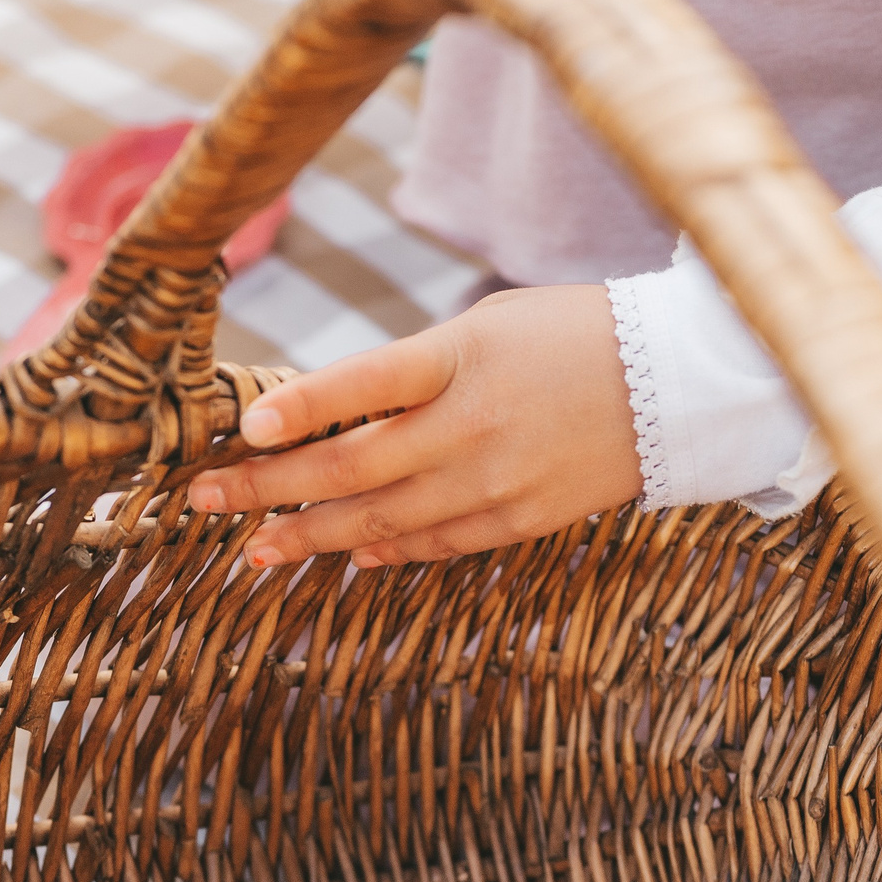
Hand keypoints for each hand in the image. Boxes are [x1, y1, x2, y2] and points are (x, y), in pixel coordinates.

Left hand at [190, 284, 641, 567]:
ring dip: (310, 536)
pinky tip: (343, 554)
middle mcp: (474, 426)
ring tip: (254, 549)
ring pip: (382, 521)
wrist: (677, 383)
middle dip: (268, 489)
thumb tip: (324, 419)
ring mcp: (498, 482)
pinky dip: (384, 551)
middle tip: (203, 503)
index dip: (304, 408)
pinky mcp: (522, 520)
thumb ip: (407, 371)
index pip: (367, 383)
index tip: (246, 427)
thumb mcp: (483, 327)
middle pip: (353, 467)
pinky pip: (436, 544)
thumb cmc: (566, 337)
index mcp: (462, 358)